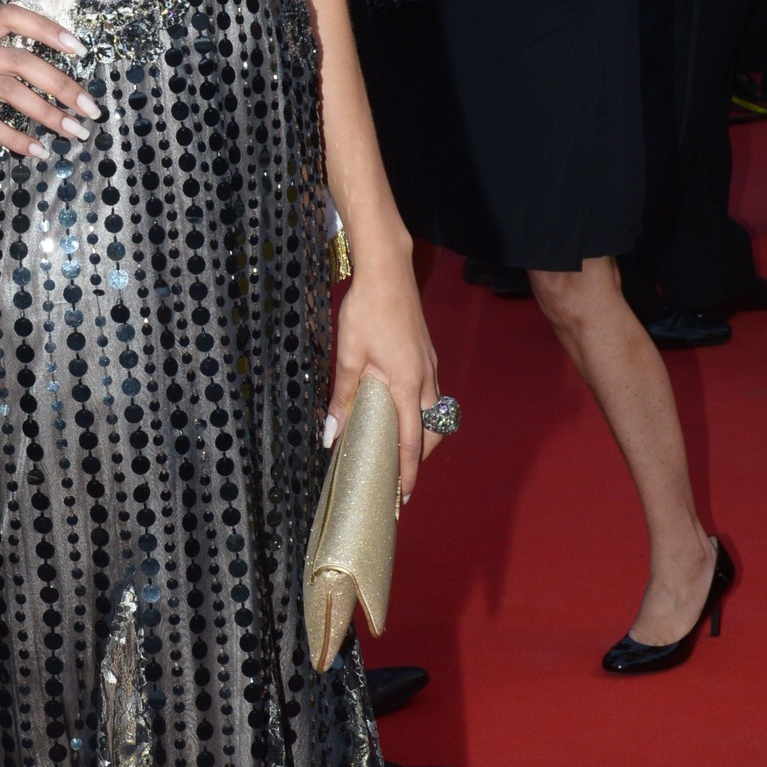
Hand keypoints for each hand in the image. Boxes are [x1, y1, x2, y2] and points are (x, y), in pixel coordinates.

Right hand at [0, 5, 97, 153]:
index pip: (11, 16)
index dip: (47, 28)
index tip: (78, 47)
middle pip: (23, 61)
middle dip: (63, 85)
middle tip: (89, 108)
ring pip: (11, 91)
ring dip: (48, 114)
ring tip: (72, 132)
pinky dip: (17, 139)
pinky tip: (37, 150)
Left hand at [326, 254, 441, 501]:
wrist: (388, 270)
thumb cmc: (366, 310)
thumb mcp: (348, 355)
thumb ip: (342, 397)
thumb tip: (331, 434)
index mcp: (408, 384)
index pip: (412, 439)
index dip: (408, 471)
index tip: (403, 496)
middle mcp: (427, 378)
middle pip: (432, 431)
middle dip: (420, 456)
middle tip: (399, 474)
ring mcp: (431, 364)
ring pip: (435, 412)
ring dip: (422, 433)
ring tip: (400, 446)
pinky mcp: (427, 354)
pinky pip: (431, 394)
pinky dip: (421, 411)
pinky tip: (400, 408)